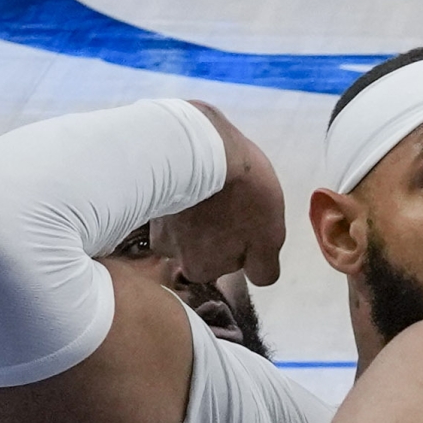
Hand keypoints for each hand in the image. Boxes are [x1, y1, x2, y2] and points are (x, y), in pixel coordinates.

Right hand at [138, 100, 285, 289]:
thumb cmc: (241, 192)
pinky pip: (174, 207)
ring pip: (188, 227)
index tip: (247, 219)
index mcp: (201, 268)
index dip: (242, 243)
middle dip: (218, 229)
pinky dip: (185, 197)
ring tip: (214, 186)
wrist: (201, 144)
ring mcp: (158, 226)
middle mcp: (172, 254)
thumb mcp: (270, 236)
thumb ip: (264, 269)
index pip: (228, 265)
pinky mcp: (152, 202)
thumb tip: (259, 278)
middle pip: (205, 248)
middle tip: (230, 200)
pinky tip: (195, 179)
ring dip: (201, 211)